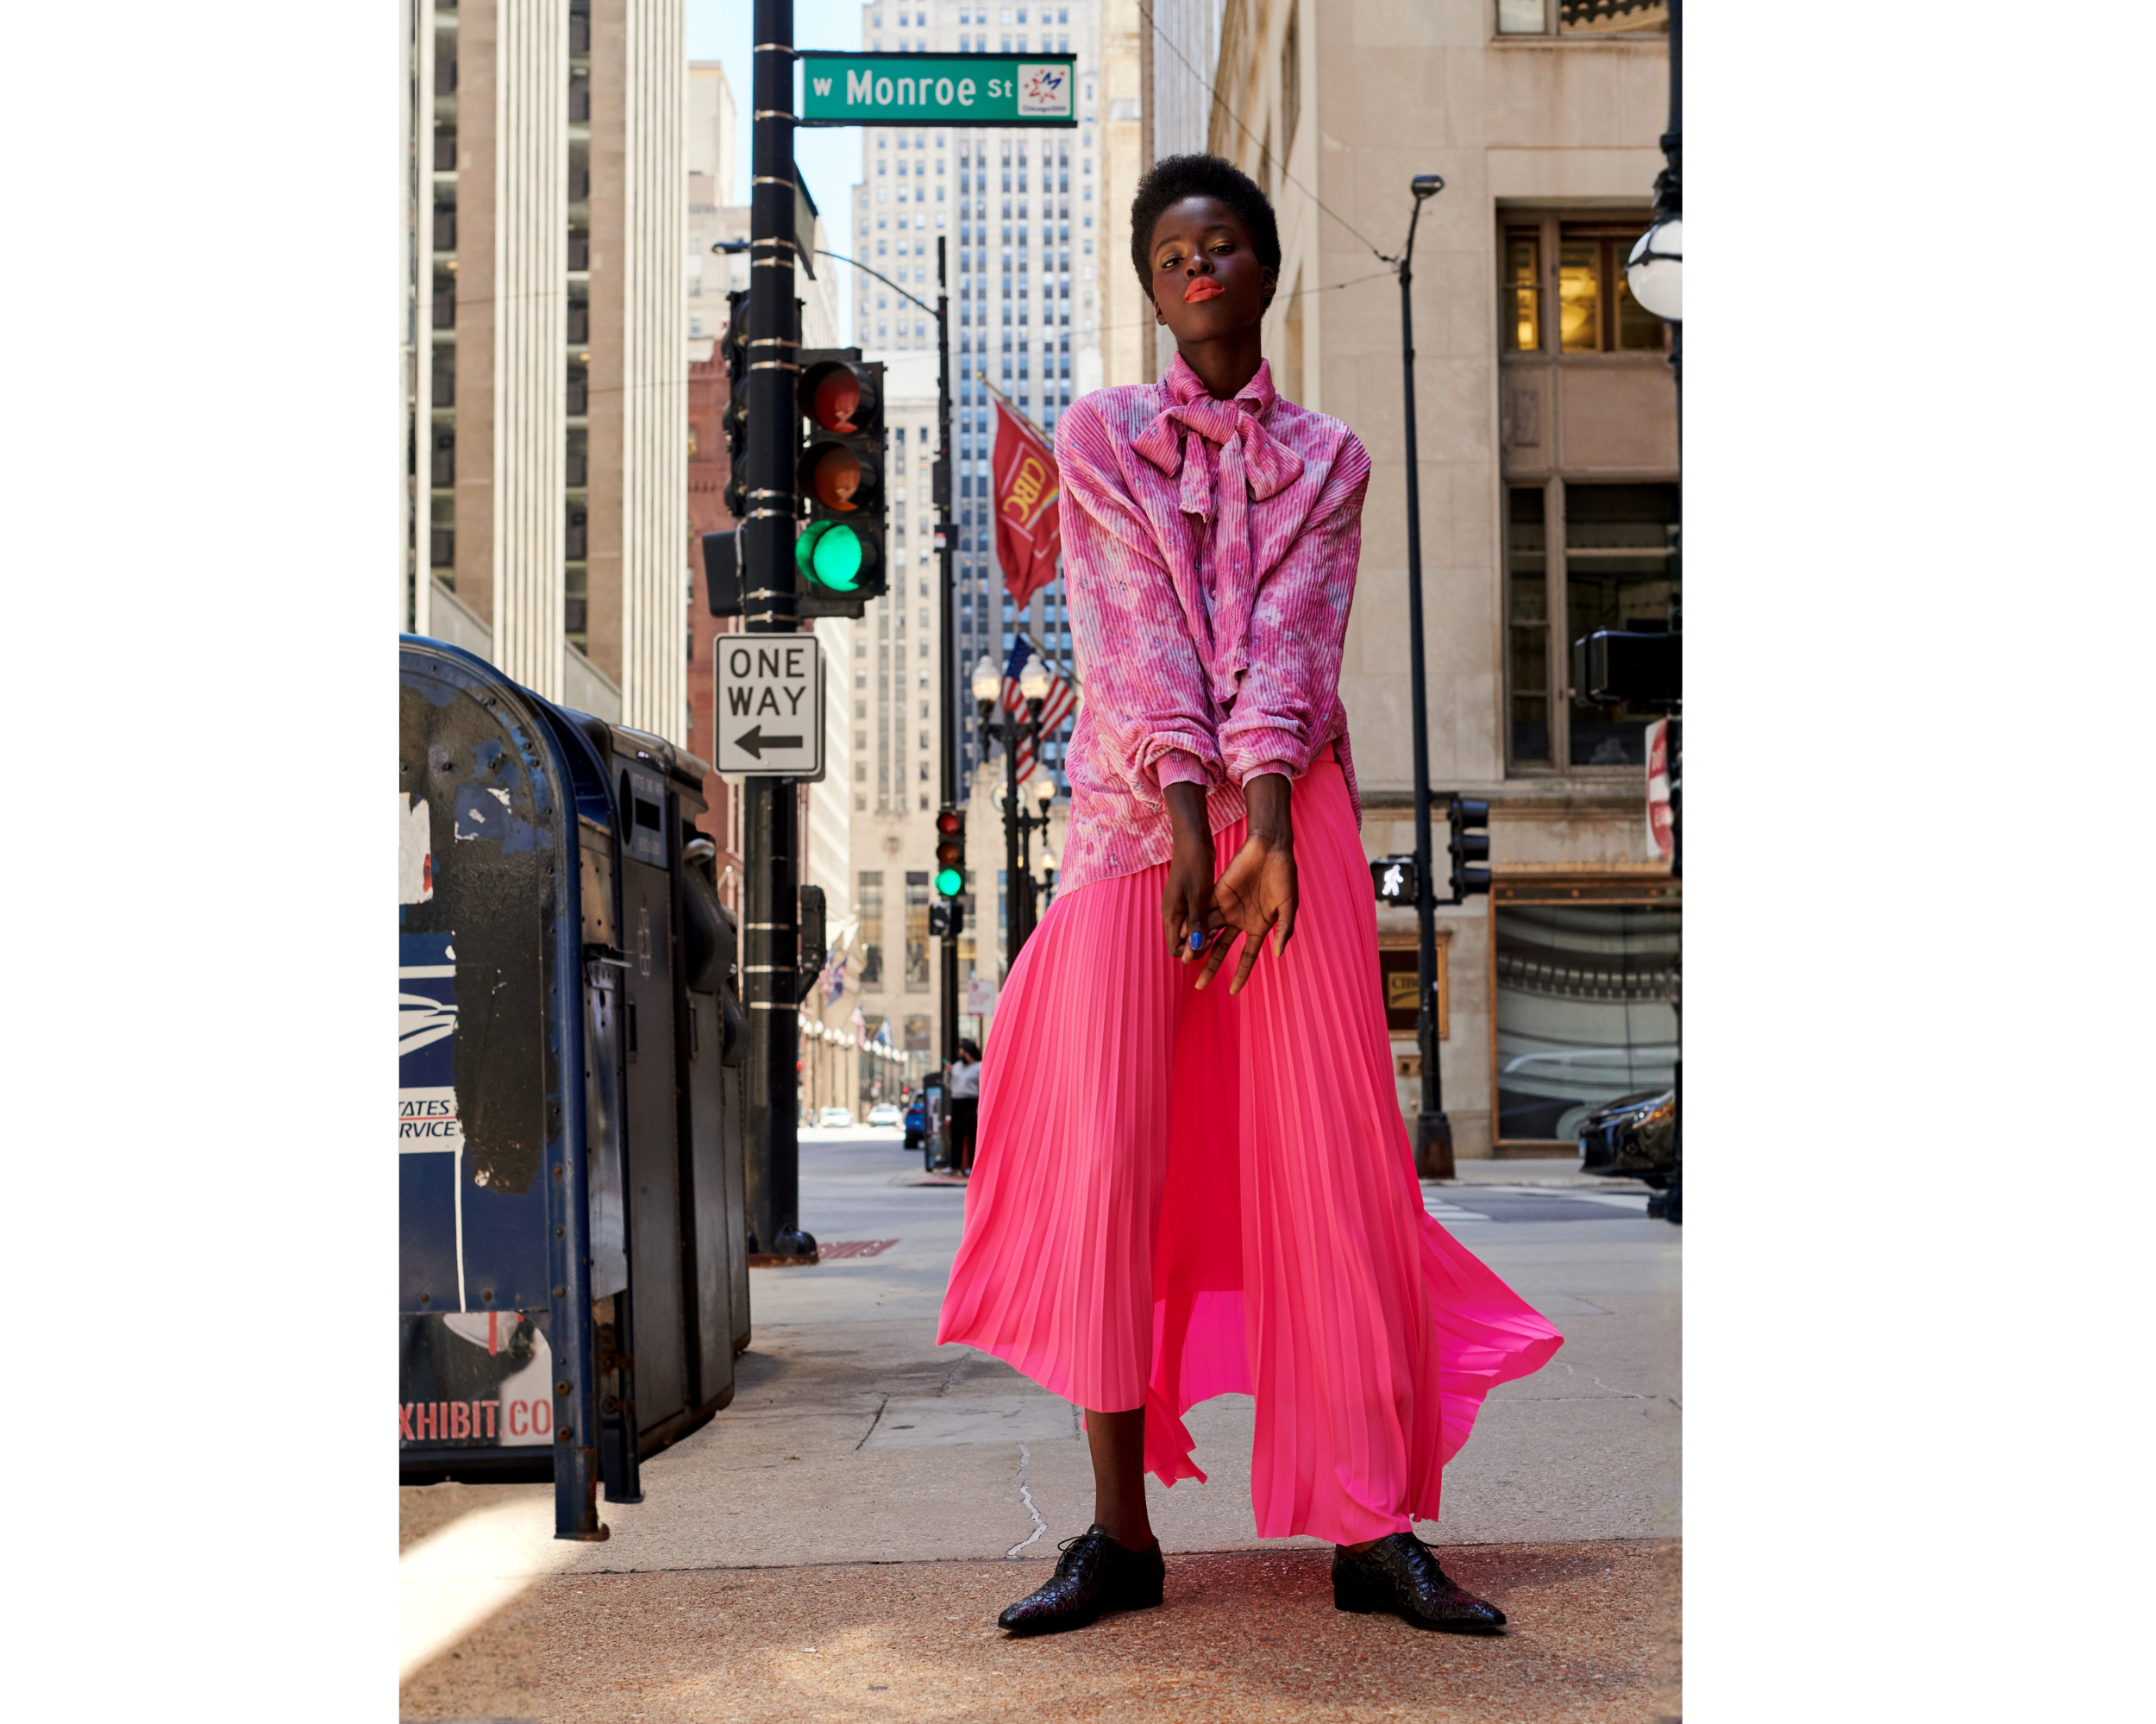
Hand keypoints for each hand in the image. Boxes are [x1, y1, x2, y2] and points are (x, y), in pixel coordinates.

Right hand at [1160, 781, 1217, 963]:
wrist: (1193, 840)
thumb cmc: (1194, 865)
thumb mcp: (1198, 895)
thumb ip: (1196, 922)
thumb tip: (1194, 948)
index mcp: (1171, 915)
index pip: (1176, 949)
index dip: (1192, 951)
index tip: (1209, 940)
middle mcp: (1174, 914)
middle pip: (1184, 942)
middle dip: (1199, 944)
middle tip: (1218, 934)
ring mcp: (1181, 906)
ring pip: (1192, 931)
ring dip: (1205, 933)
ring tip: (1223, 926)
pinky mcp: (1190, 899)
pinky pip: (1197, 918)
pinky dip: (1208, 921)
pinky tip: (1223, 916)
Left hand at [1199, 774, 1295, 994]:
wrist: (1271, 848)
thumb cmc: (1284, 876)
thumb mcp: (1288, 906)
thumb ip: (1284, 930)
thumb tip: (1277, 954)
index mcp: (1259, 926)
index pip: (1247, 956)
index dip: (1241, 974)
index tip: (1233, 991)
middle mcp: (1240, 920)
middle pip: (1221, 949)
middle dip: (1210, 966)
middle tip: (1199, 985)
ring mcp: (1227, 907)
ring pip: (1208, 931)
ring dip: (1197, 946)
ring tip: (1185, 960)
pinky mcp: (1217, 892)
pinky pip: (1203, 911)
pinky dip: (1194, 923)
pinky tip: (1184, 935)